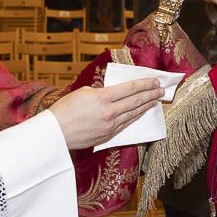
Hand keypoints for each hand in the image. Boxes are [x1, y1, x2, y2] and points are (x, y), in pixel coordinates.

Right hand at [49, 78, 163, 149]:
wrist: (55, 133)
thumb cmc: (64, 110)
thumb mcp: (82, 92)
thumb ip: (100, 91)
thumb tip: (111, 92)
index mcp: (103, 97)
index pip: (130, 88)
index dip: (145, 84)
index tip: (155, 80)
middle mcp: (110, 111)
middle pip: (136, 101)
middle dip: (150, 94)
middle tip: (161, 90)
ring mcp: (110, 125)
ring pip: (133, 114)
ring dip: (146, 106)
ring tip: (155, 100)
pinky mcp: (108, 135)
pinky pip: (125, 124)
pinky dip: (135, 117)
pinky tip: (140, 113)